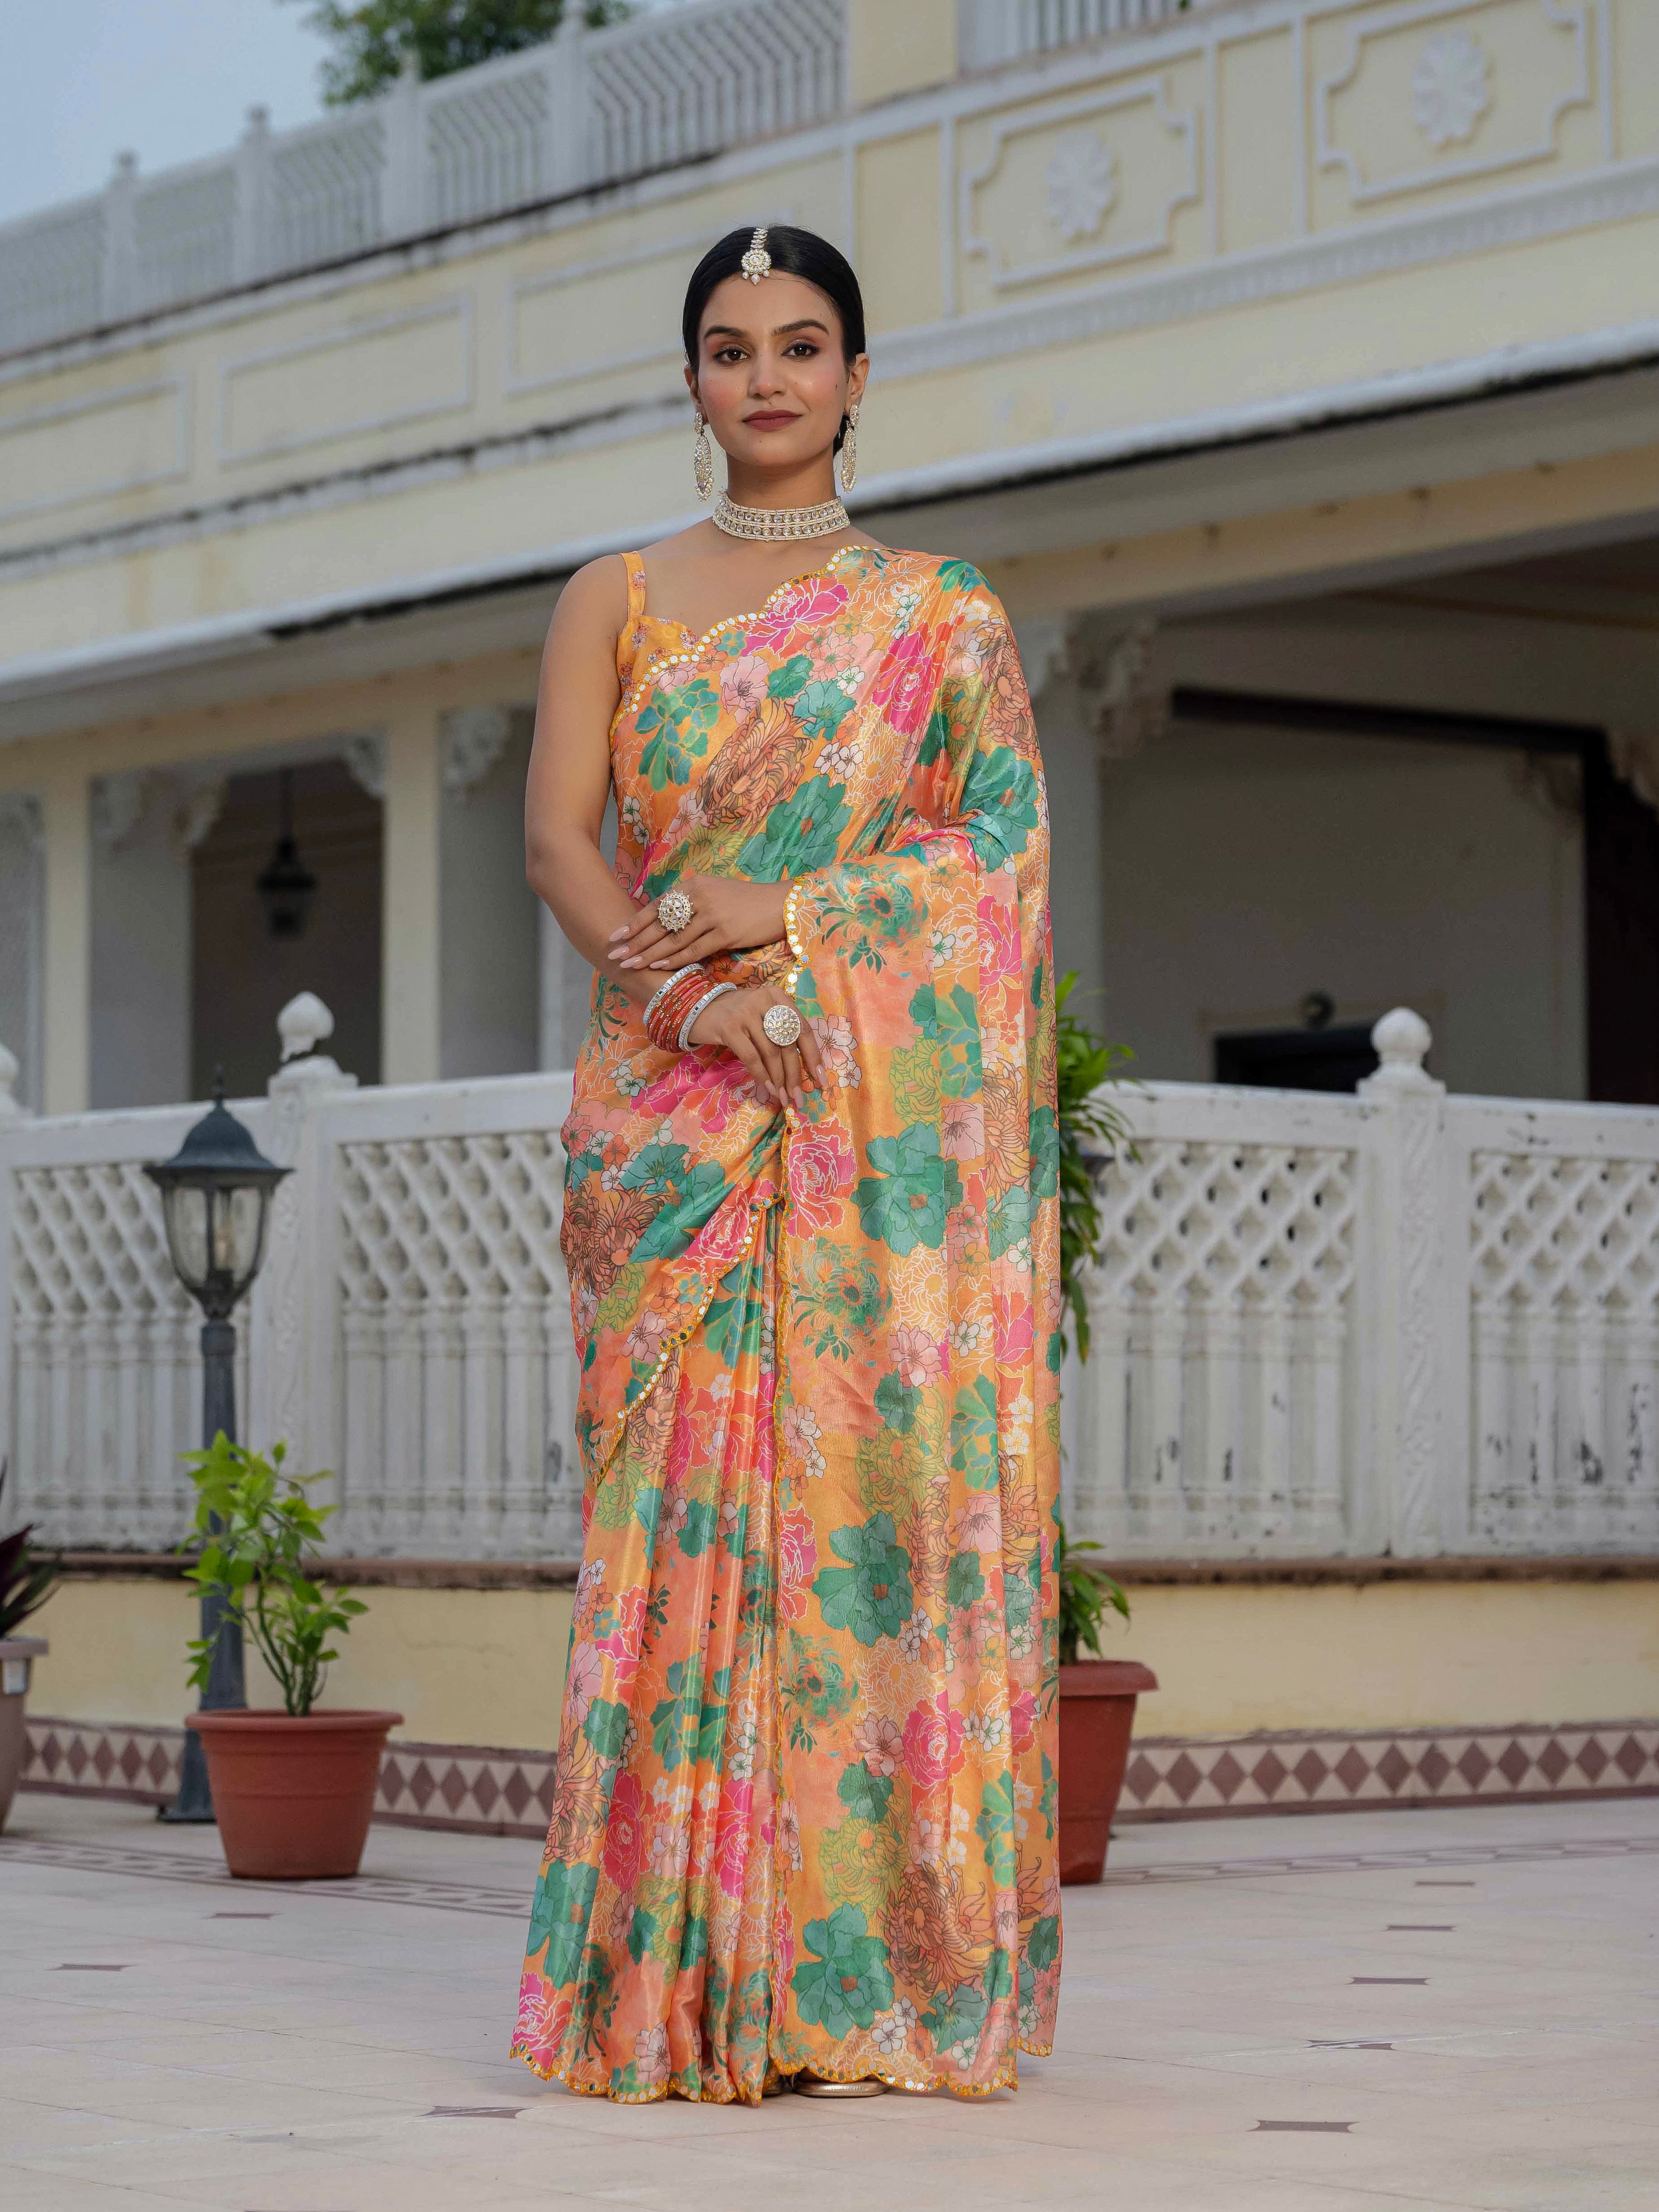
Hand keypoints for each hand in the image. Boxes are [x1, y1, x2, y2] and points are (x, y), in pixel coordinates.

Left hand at [609, 874, 788, 970]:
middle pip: (660, 923)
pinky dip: (674, 960)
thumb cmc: (745, 901)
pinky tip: (658, 967)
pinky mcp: (725, 932)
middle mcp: (699, 897)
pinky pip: (693, 950)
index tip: (616, 935)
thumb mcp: (714, 892)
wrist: (779, 904)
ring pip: (673, 939)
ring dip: (649, 954)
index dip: (635, 922)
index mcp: (694, 885)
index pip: (658, 906)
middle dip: (635, 941)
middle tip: (616, 954)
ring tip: (630, 964)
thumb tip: (665, 920)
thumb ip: (690, 902)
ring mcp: (712, 914)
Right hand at [688, 985, 824, 1109]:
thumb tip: (804, 1069)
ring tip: (782, 1097)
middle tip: (799, 1097)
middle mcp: (765, 1001)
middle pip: (788, 1044)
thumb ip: (782, 1031)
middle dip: (795, 1075)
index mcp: (779, 997)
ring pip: (771, 1053)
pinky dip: (762, 1075)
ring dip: (779, 1079)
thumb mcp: (763, 1015)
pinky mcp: (730, 1027)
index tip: (821, 1080)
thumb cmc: (738, 1016)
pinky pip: (752, 1058)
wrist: (699, 1008)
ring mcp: (746, 1013)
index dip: (813, 1056)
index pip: (803, 1029)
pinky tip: (767, 1088)